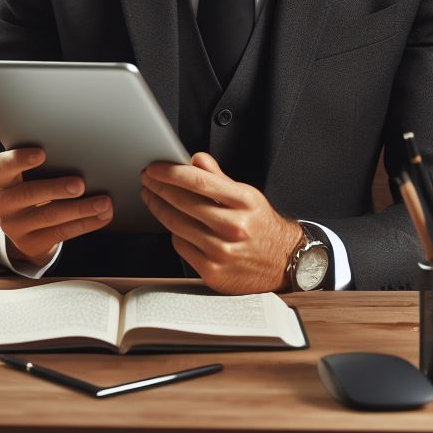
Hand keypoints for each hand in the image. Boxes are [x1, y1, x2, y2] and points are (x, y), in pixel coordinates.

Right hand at [0, 148, 112, 268]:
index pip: (2, 166)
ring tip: (103, 203)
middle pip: (28, 193)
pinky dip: (86, 223)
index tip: (42, 153)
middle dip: (57, 188)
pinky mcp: (29, 244)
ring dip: (81, 209)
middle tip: (80, 184)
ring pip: (49, 216)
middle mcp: (1, 203)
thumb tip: (81, 157)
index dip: (20, 159)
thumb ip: (45, 165)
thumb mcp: (28, 174)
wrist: (23, 224)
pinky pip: (61, 232)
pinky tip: (102, 216)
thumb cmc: (32, 185)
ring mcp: (13, 226)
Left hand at [141, 152, 302, 294]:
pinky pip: (181, 247)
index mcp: (244, 202)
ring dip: (159, 208)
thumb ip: (219, 177)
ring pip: (177, 225)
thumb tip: (195, 160)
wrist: (284, 263)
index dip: (171, 172)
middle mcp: (234, 227)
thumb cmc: (263, 227)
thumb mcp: (248, 196)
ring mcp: (223, 251)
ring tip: (153, 197)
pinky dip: (174, 233)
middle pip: (184, 202)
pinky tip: (173, 224)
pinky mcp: (214, 272)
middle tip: (147, 179)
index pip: (199, 182)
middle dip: (159, 187)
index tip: (155, 168)